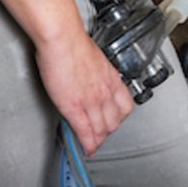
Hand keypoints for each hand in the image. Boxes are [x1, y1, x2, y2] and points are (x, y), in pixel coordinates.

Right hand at [35, 30, 133, 154]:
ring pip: (102, 130)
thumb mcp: (93, 57)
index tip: (113, 121)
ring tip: (93, 145)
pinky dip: (88, 144)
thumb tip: (90, 74)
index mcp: (111, 77)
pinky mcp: (75, 108)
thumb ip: (95, 71)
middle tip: (101, 134)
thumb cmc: (72, 41)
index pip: (125, 106)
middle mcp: (105, 91)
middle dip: (108, 131)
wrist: (62, 37)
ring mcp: (91, 101)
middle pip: (114, 121)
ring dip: (98, 140)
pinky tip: (87, 148)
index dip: (119, 117)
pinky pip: (85, 133)